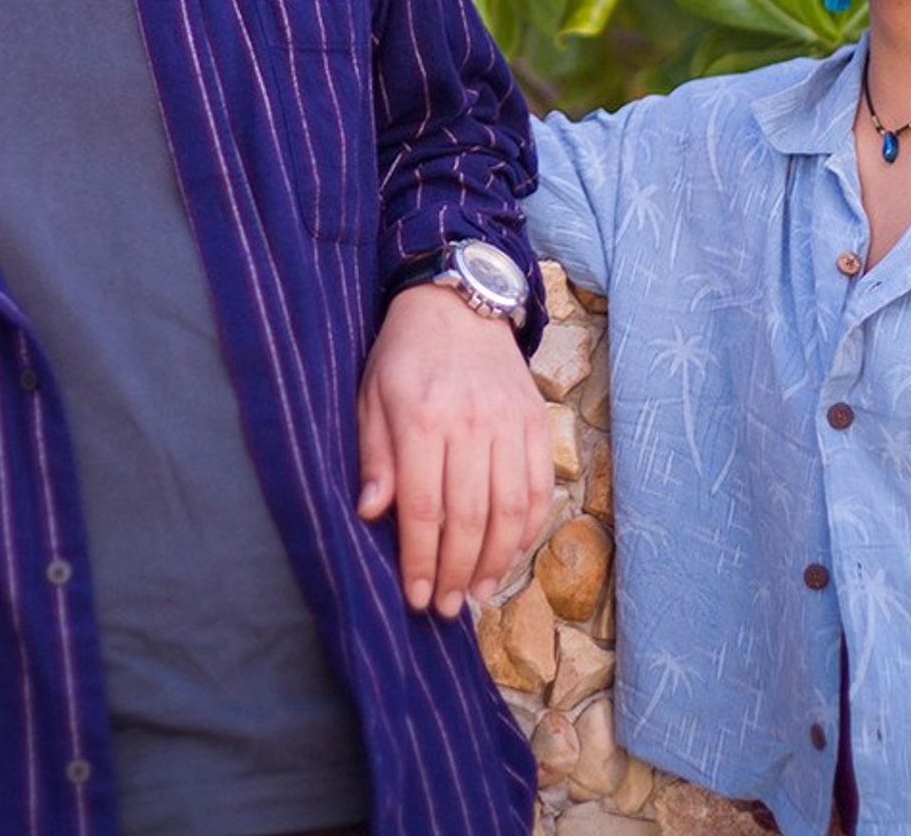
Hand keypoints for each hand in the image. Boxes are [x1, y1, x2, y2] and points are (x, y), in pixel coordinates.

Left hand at [356, 283, 550, 616]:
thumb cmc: (405, 353)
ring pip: (510, 509)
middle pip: (468, 517)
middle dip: (457, 572)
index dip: (419, 560)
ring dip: (496, 561)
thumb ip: (374, 455)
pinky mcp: (535, 421)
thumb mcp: (371, 394)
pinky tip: (510, 554)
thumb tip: (371, 514)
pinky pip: (540, 487)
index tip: (414, 597)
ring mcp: (508, 422)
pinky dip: (529, 529)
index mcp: (421, 416)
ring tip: (478, 593)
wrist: (460, 302)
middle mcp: (470, 422)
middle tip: (446, 608)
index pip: (421, 507)